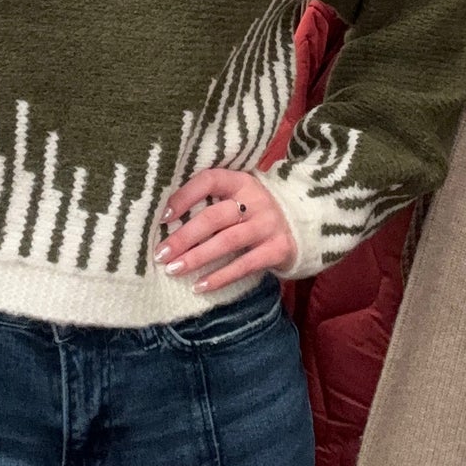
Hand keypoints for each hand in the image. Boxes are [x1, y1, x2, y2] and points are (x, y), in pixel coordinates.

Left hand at [155, 169, 297, 293]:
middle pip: (215, 217)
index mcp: (241, 181)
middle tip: (161, 253)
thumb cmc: (255, 212)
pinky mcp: (278, 249)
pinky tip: (200, 285)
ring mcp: (269, 224)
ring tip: (174, 270)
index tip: (162, 217)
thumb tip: (166, 221)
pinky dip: (221, 277)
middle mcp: (256, 200)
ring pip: (228, 241)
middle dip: (185, 236)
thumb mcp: (239, 197)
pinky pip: (245, 265)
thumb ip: (211, 202)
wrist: (304, 224)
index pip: (209, 180)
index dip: (184, 196)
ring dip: (198, 257)